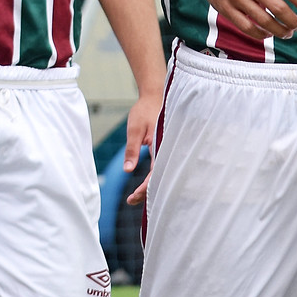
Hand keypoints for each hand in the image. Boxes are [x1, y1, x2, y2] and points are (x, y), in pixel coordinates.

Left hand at [121, 87, 160, 206]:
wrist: (155, 95)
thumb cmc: (144, 111)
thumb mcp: (134, 130)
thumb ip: (132, 151)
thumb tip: (128, 170)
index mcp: (162, 146)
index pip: (155, 174)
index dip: (145, 188)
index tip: (132, 198)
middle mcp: (168, 149)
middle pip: (160, 177)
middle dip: (147, 192)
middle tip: (131, 201)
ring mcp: (168, 148)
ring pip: (162, 173)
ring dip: (151, 185)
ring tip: (136, 196)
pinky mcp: (166, 147)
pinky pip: (163, 166)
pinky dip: (155, 177)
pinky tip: (147, 182)